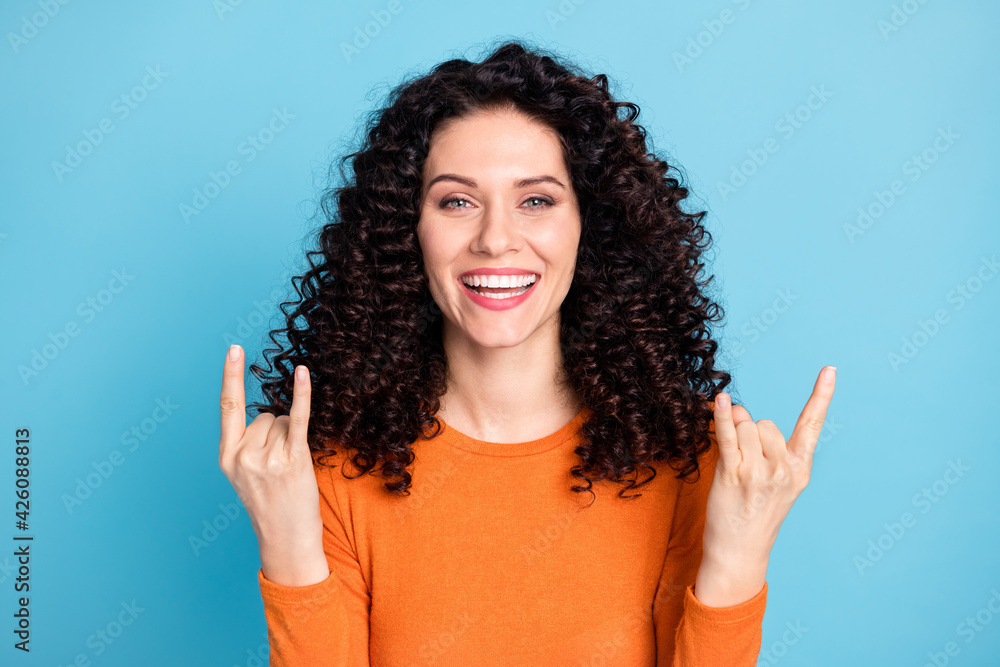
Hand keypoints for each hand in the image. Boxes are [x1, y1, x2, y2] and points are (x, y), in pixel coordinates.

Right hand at [217, 344, 327, 585]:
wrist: (286, 540)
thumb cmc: (270, 505)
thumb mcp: (244, 476)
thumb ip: (247, 444)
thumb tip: (269, 415)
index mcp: (227, 457)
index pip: (228, 407)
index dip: (231, 376)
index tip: (234, 349)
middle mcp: (243, 456)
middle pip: (265, 415)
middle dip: (276, 433)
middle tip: (278, 467)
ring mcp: (267, 459)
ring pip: (283, 421)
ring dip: (291, 439)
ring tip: (289, 471)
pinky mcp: (292, 461)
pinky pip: (296, 419)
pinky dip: (301, 395)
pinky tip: (303, 373)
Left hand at [701, 366, 836, 574]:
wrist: (740, 550)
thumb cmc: (755, 512)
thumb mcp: (773, 479)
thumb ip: (760, 442)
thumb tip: (738, 408)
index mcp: (800, 469)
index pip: (812, 426)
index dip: (821, 396)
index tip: (830, 370)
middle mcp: (784, 470)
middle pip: (765, 423)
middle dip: (751, 431)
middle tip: (746, 460)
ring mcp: (759, 474)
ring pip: (745, 426)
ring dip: (734, 435)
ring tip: (735, 465)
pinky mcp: (734, 475)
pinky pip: (727, 437)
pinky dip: (721, 417)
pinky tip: (721, 400)